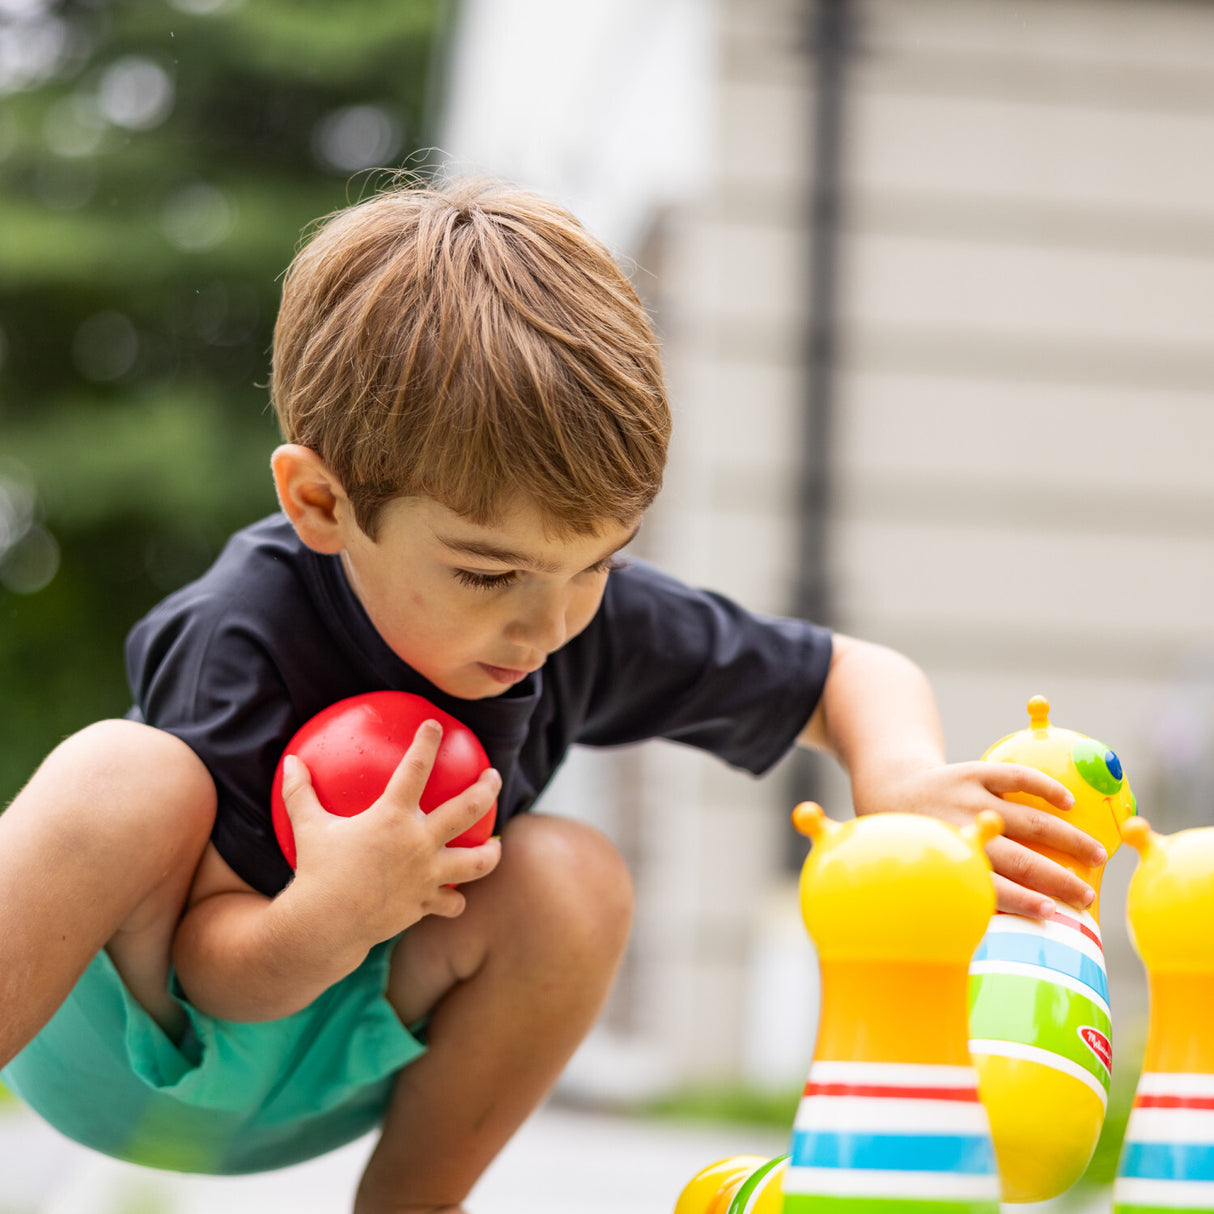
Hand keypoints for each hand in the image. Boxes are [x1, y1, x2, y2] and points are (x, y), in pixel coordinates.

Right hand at [278, 719, 502, 949]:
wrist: (325, 925)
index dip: (427, 742)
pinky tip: (456, 897)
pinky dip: (455, 900)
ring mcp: (427, 875)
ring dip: (491, 852)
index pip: (416, 767)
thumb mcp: (307, 826)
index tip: (436, 726)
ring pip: (476, 861)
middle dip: (487, 789)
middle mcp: (419, 842)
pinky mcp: (425, 903)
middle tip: (494, 776)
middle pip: (467, 809)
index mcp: (393, 817)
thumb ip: (300, 792)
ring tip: (496, 844)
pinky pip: (452, 902)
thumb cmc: (316, 871)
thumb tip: (290, 761)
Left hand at [854, 760, 1106, 919]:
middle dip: (1056, 879)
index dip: (1021, 901)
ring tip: (1097, 854)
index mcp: (950, 860)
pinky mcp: (972, 772)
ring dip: (1066, 838)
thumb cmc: (920, 844)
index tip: (1052, 914)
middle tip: (1087, 896)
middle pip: (1018, 859)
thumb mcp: (927, 872)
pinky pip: (1013, 777)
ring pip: (1027, 819)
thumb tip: (1000, 942)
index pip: (990, 888)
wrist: (891, 788)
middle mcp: (961, 829)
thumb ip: (960, 895)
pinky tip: (1070, 802)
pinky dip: (1044, 787)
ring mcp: (968, 798)